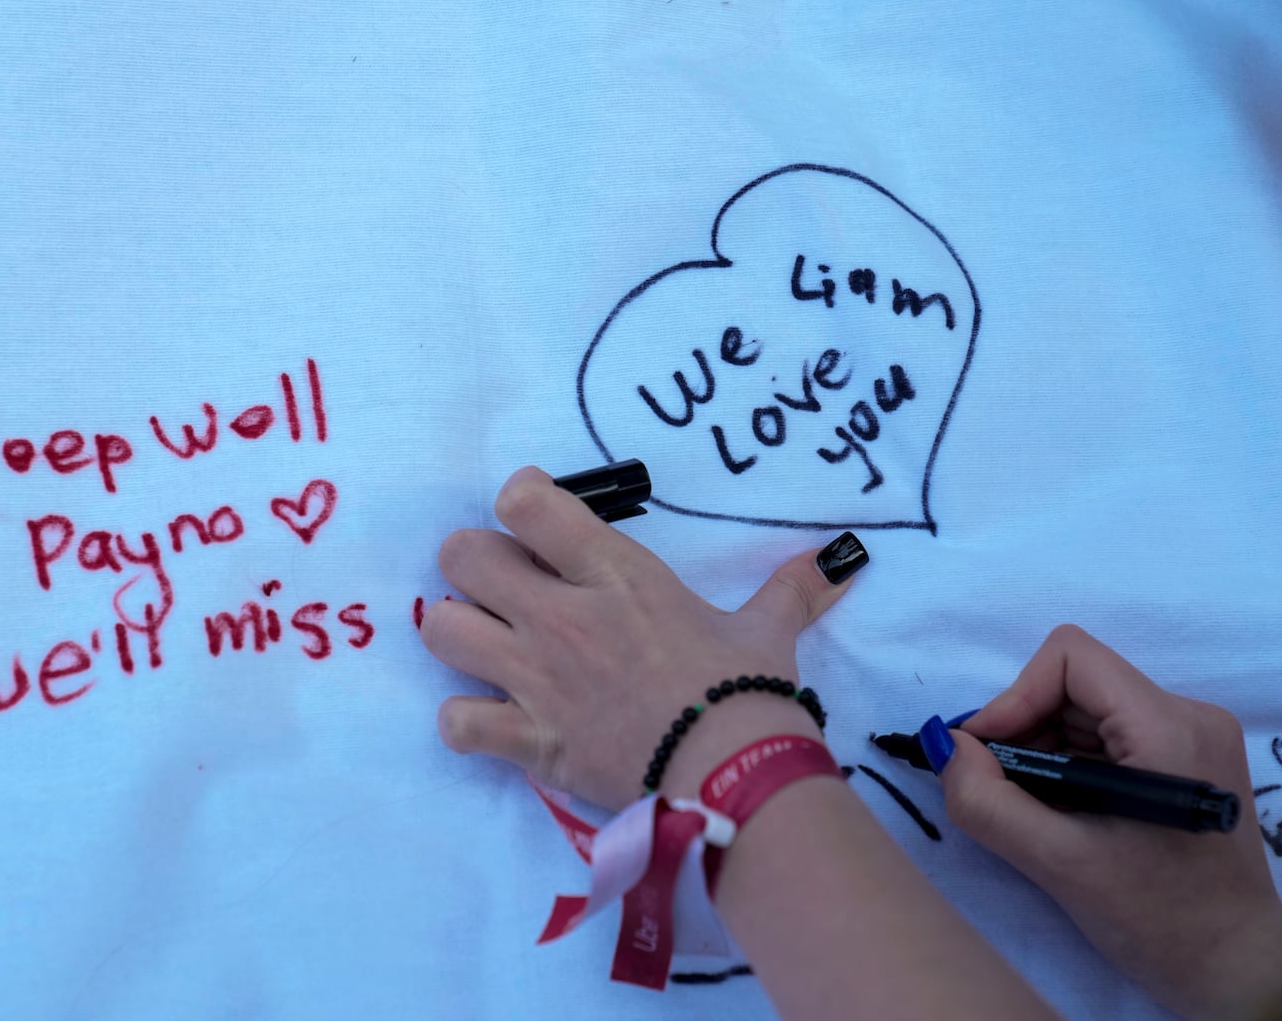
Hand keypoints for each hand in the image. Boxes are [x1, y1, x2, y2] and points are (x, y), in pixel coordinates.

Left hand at [421, 466, 862, 809]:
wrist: (737, 778)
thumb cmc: (749, 691)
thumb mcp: (768, 629)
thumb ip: (790, 588)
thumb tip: (840, 558)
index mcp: (613, 573)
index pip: (523, 501)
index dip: (522, 503)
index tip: (539, 522)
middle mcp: (560, 615)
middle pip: (462, 556)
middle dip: (475, 565)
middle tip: (508, 587)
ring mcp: (536, 678)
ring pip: (441, 629)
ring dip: (459, 633)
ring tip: (491, 646)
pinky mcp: (530, 741)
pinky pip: (456, 721)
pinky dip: (465, 720)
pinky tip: (493, 718)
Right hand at [935, 624, 1281, 1019]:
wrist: (1234, 969)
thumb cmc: (1157, 919)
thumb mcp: (1058, 864)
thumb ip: (987, 801)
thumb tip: (945, 746)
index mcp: (1169, 728)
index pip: (1070, 658)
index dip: (1014, 697)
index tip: (984, 755)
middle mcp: (1188, 714)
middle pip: (1074, 683)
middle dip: (1023, 729)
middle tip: (999, 789)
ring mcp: (1192, 735)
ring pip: (1085, 708)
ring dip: (1041, 749)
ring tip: (1033, 808)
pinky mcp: (1186, 758)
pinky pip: (1106, 734)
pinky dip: (1067, 763)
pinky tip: (1063, 811)